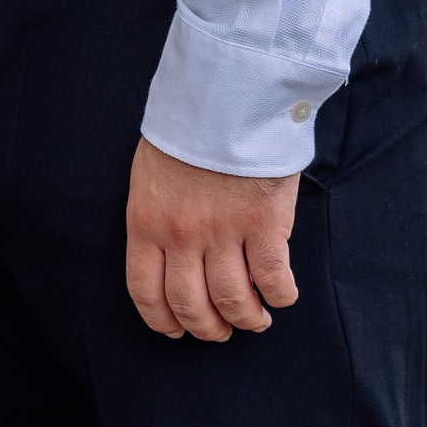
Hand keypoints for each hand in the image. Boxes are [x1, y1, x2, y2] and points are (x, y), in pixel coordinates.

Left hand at [125, 142, 299, 342]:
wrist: (227, 95)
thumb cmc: (190, 129)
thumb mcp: (151, 173)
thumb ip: (157, 216)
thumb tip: (170, 254)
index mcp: (146, 222)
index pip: (145, 290)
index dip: (162, 320)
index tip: (176, 331)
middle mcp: (181, 235)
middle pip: (190, 304)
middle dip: (207, 328)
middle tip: (221, 331)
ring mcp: (223, 231)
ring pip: (232, 299)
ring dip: (246, 318)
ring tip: (256, 320)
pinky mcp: (264, 224)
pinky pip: (272, 278)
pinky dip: (279, 296)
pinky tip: (281, 296)